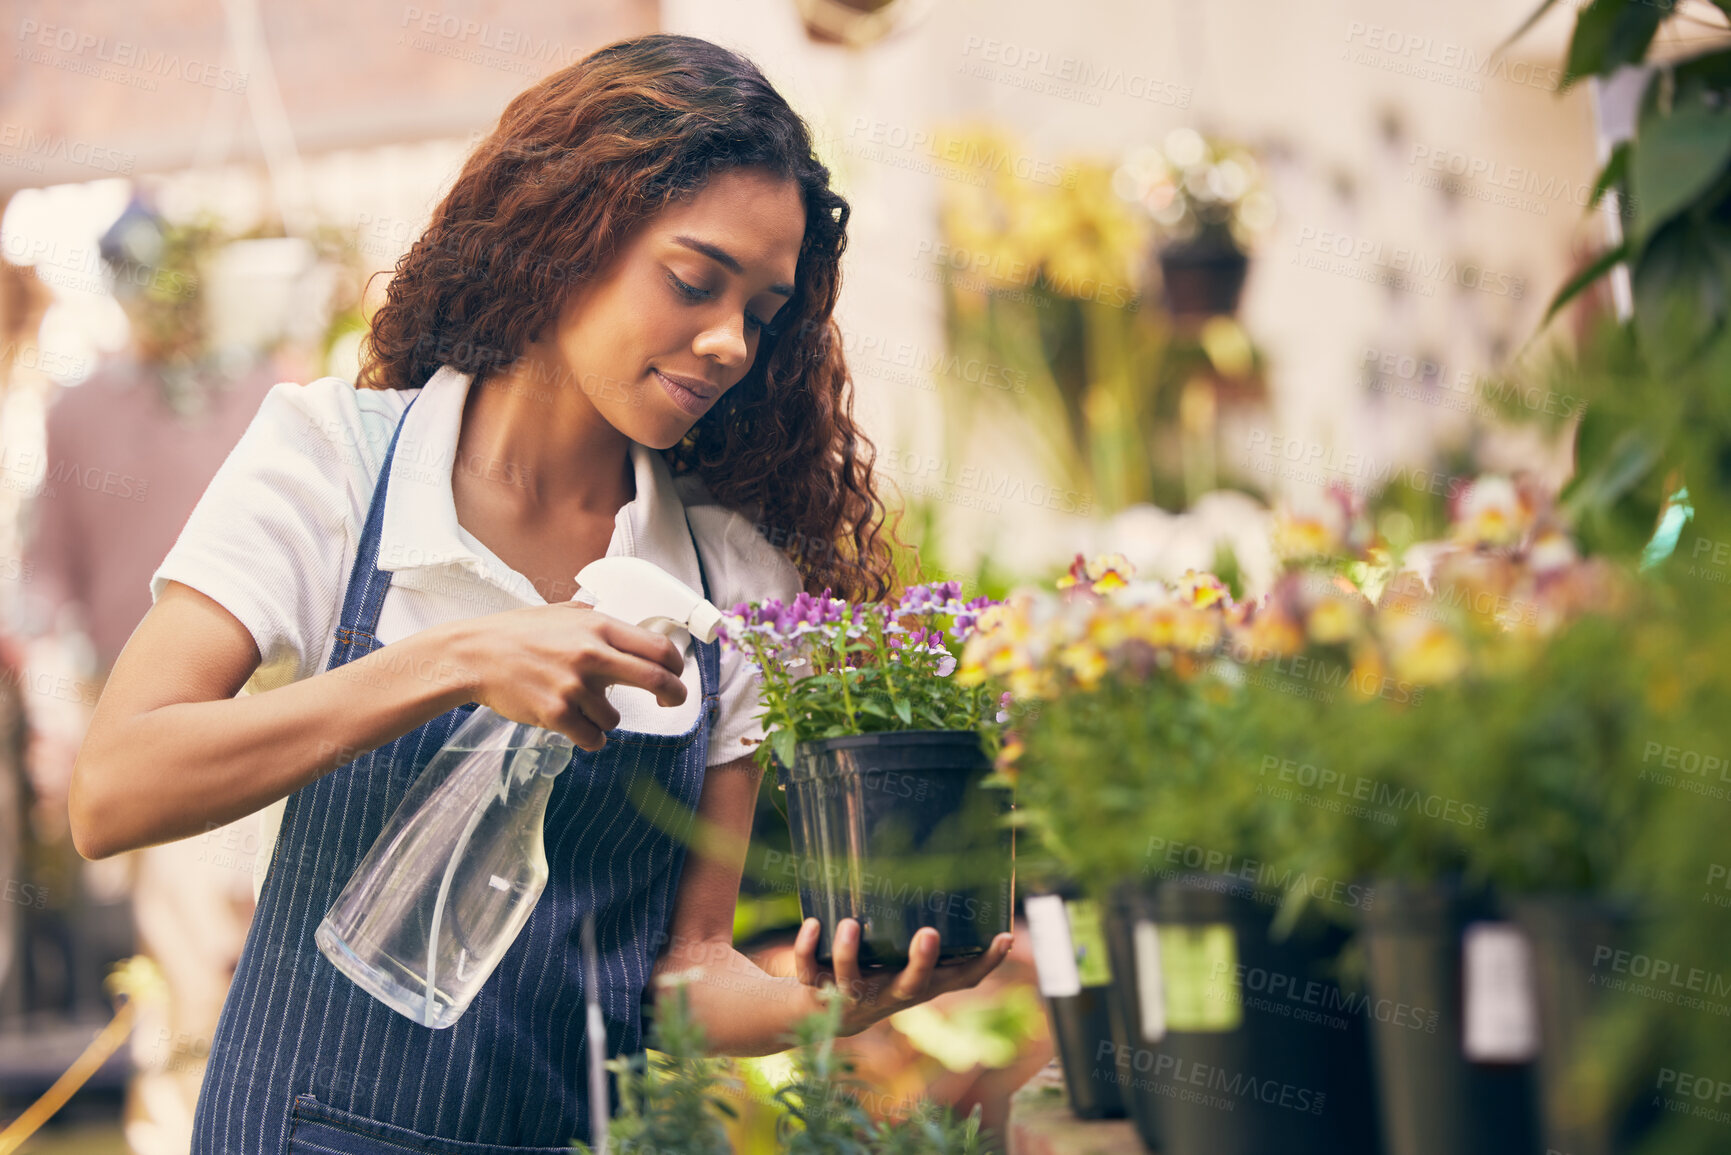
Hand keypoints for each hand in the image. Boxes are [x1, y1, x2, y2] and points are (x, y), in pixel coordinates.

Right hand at [458, 601, 686, 751]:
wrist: (474, 656)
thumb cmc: (516, 633)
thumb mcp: (560, 613)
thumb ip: (594, 619)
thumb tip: (622, 626)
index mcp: (598, 627)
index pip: (658, 647)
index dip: (676, 665)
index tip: (676, 675)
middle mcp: (591, 655)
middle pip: (656, 680)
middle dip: (672, 695)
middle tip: (671, 702)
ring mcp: (574, 686)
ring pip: (615, 717)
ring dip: (605, 717)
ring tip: (578, 705)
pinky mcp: (557, 714)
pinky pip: (593, 738)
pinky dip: (589, 737)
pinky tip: (574, 725)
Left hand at [788, 916, 1012, 1035]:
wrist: (818, 1014)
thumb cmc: (872, 973)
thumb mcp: (901, 961)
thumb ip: (924, 937)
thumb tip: (953, 878)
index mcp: (916, 985)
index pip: (960, 980)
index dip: (985, 964)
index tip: (1003, 937)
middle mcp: (888, 995)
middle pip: (911, 987)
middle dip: (921, 963)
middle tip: (929, 933)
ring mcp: (851, 998)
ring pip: (851, 981)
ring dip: (849, 953)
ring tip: (850, 923)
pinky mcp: (816, 994)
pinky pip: (809, 974)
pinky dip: (807, 949)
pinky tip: (813, 922)